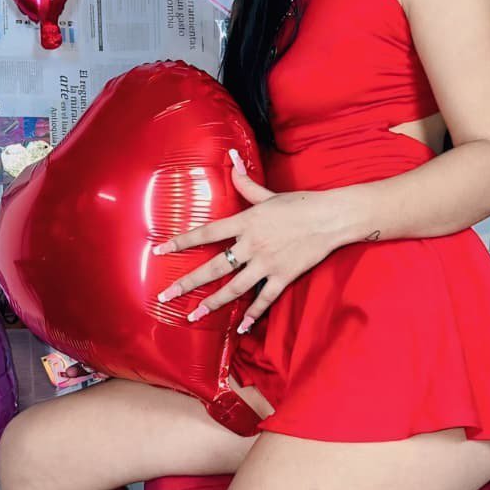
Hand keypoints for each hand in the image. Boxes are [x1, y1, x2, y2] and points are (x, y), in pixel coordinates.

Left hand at [152, 149, 345, 332]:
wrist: (330, 218)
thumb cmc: (300, 204)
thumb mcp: (269, 194)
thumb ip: (246, 184)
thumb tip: (231, 162)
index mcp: (245, 222)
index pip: (206, 233)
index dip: (181, 242)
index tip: (159, 250)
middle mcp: (252, 245)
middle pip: (214, 267)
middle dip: (187, 282)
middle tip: (166, 295)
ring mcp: (267, 264)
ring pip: (234, 288)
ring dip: (212, 303)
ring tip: (193, 315)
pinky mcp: (283, 277)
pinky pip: (264, 299)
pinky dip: (253, 314)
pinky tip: (241, 327)